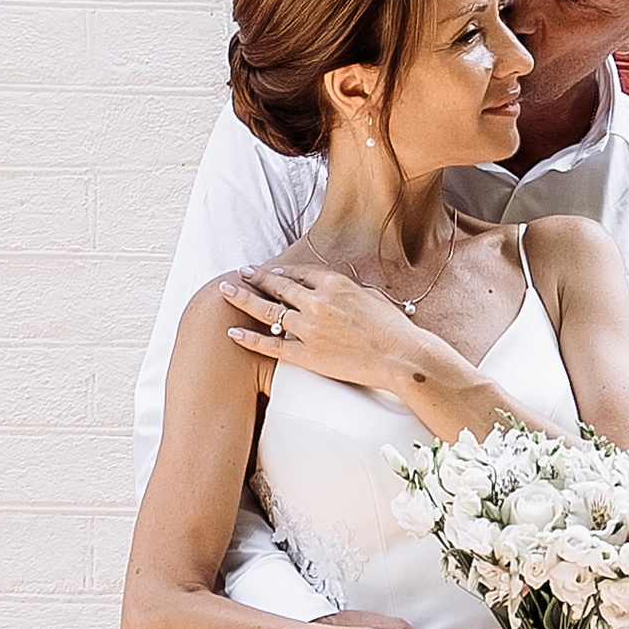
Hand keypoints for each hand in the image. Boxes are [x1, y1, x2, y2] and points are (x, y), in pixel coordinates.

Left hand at [225, 261, 482, 416]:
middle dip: (256, 278)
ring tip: (226, 291)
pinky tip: (233, 333)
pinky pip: (271, 344)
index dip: (281, 272)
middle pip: (279, 286)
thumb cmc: (395, 329)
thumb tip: (339, 290)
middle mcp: (318, 301)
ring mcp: (310, 328)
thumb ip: (350, 291)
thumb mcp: (374, 297)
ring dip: (244, 299)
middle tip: (240, 272)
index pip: (300, 273)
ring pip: (269, 310)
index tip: (270, 271)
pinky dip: (250, 338)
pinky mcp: (307, 354)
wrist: (403, 357)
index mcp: (335, 284)